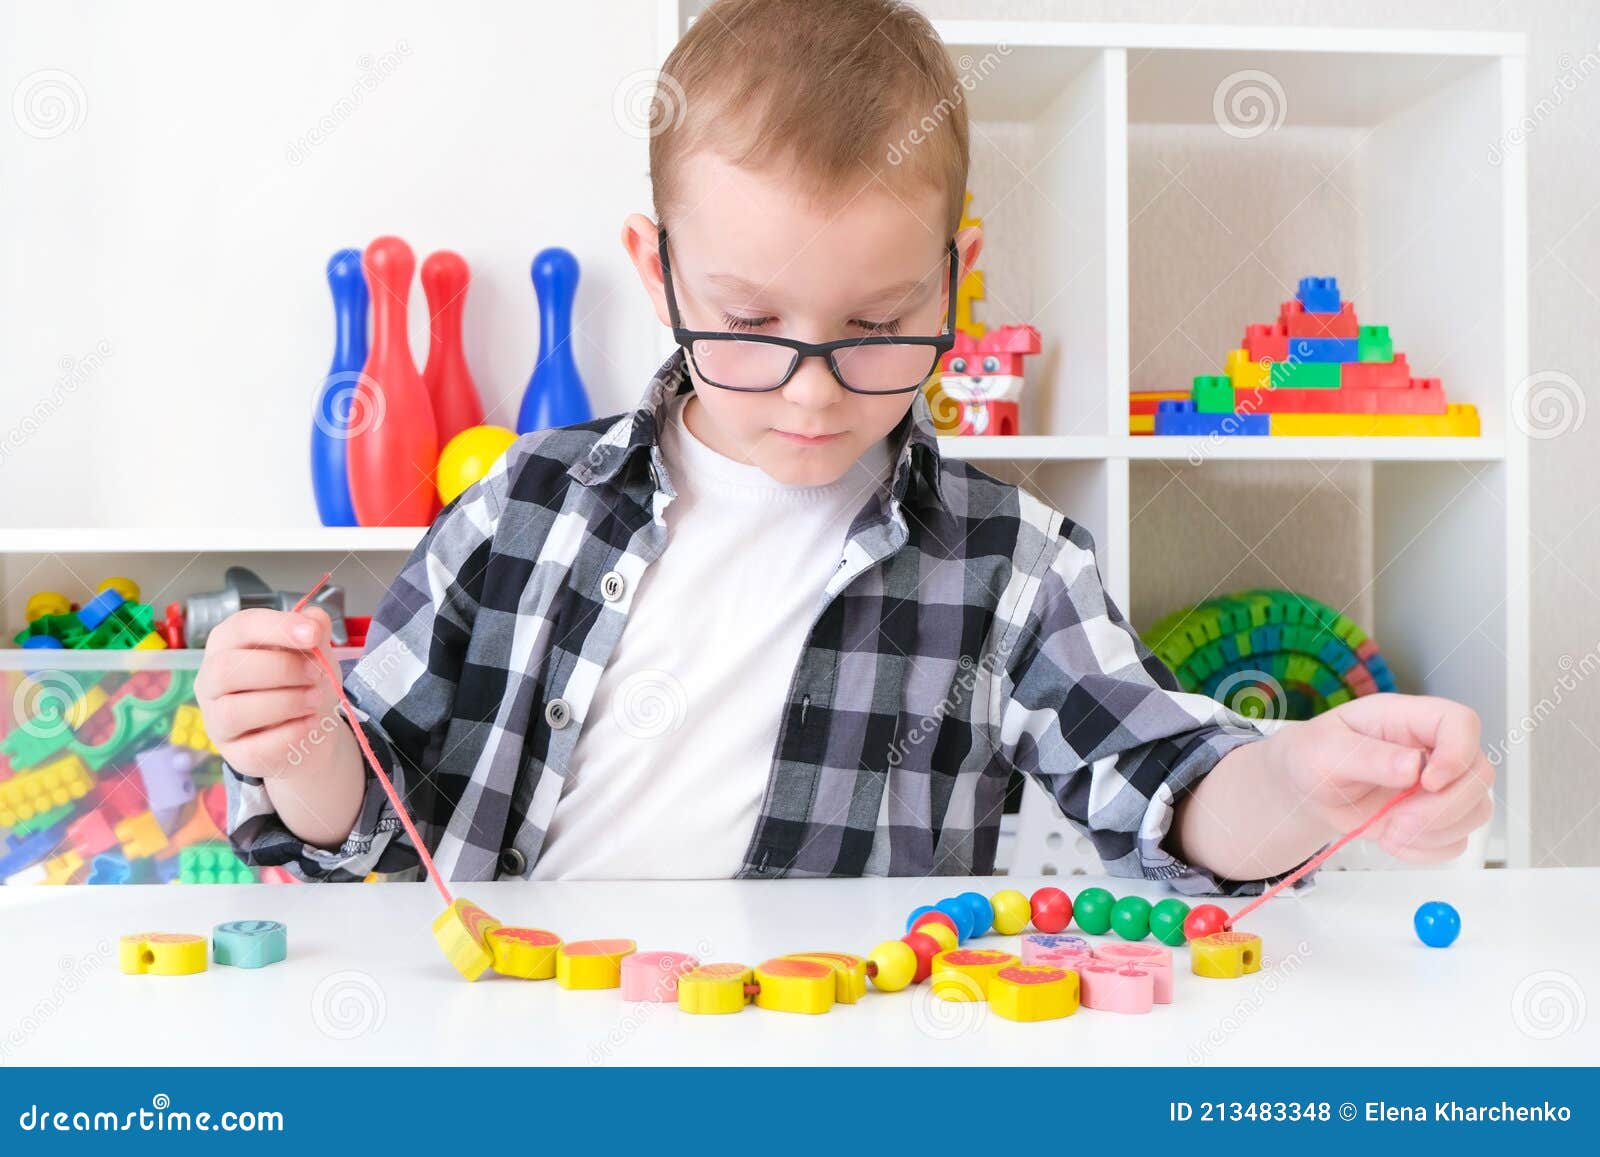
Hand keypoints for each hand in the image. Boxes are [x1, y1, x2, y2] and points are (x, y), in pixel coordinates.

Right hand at [195, 607, 339, 779]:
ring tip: (315, 700)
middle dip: (281, 670)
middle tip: (316, 675)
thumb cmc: (303, 681)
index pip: (241, 627)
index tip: (312, 635)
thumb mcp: (314, 651)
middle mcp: (212, 680)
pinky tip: (310, 724)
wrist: (311, 729)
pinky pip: (254, 748)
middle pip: (226, 670)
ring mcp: (217, 720)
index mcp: (228, 643)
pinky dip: (290, 735)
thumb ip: (315, 632)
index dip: (277, 628)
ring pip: (233, 711)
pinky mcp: (234, 754)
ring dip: (285, 703)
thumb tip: (315, 618)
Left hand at [1273, 693, 1493, 861]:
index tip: (1427, 782)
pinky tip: (1393, 841)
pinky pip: (1457, 840)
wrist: (1306, 791)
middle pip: (1479, 773)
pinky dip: (1428, 850)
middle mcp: (1431, 749)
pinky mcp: (1436, 817)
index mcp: (1407, 719)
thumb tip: (1413, 765)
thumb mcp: (1324, 751)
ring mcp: (1439, 785)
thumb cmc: (1312, 758)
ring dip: (1437, 831)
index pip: (1460, 722)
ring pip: (1476, 809)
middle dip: (1444, 807)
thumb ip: (1366, 756)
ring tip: (1390, 832)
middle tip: (1399, 821)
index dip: (1458, 752)